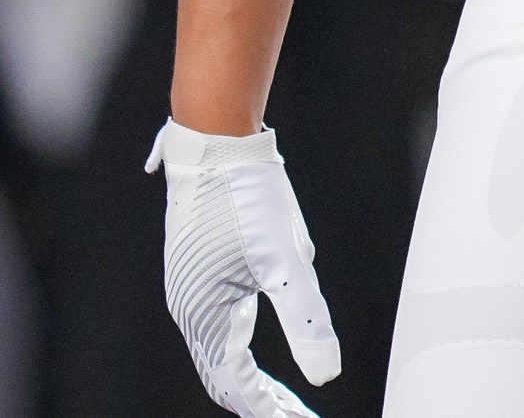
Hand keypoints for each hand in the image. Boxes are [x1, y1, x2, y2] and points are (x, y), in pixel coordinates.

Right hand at [146, 121, 341, 414]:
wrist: (215, 140)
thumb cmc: (250, 196)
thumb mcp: (288, 259)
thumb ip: (307, 320)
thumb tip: (328, 377)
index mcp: (207, 314)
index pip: (237, 385)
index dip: (270, 409)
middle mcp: (189, 308)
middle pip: (222, 376)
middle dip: (260, 400)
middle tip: (297, 414)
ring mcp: (187, 288)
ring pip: (215, 351)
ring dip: (246, 377)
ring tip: (279, 394)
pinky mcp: (192, 269)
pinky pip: (212, 322)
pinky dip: (235, 346)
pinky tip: (253, 339)